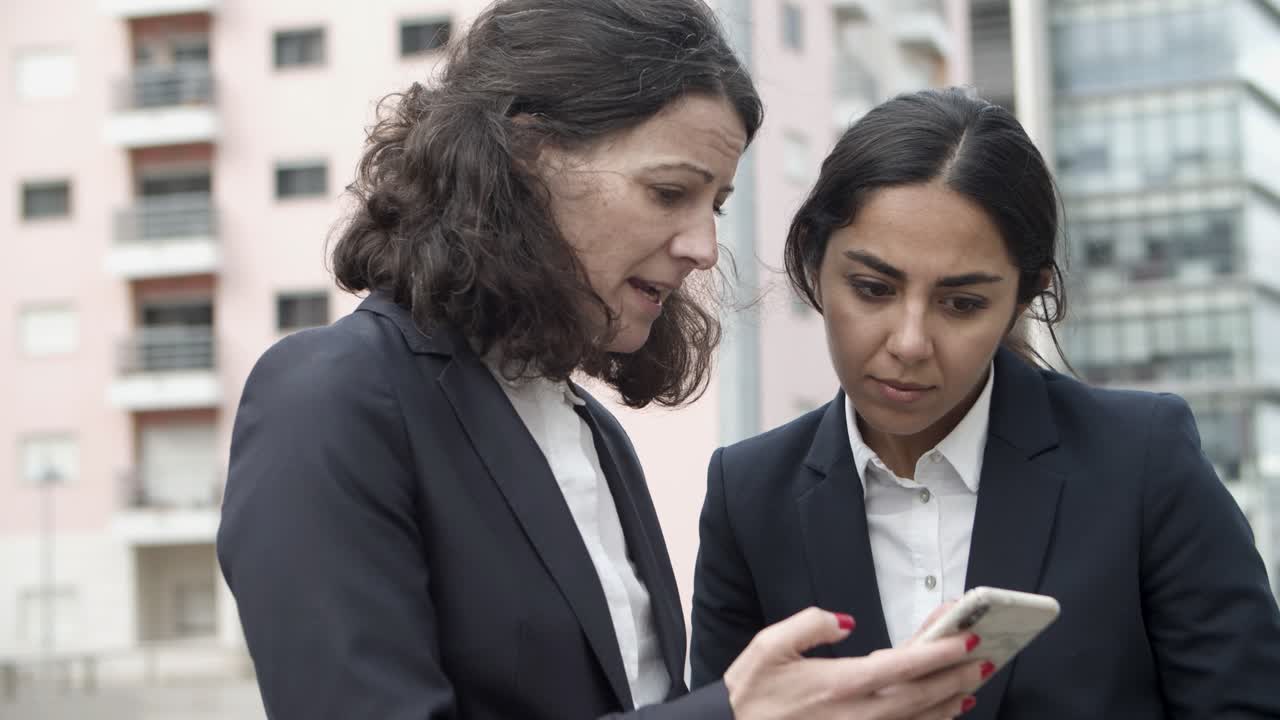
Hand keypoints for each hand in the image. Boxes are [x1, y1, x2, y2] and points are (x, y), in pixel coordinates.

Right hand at [723, 607, 984, 719]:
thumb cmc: (750, 693)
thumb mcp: (768, 645)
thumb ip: (810, 625)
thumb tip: (845, 621)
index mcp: (837, 682)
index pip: (902, 665)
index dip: (939, 652)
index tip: (966, 639)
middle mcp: (855, 713)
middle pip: (921, 695)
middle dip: (956, 676)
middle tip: (985, 659)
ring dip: (949, 703)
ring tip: (972, 686)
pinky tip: (941, 715)